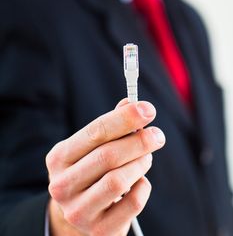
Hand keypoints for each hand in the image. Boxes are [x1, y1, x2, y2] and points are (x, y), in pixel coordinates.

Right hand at [46, 98, 165, 235]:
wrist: (79, 213)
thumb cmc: (89, 172)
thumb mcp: (90, 148)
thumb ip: (110, 126)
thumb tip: (131, 103)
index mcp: (59, 157)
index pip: (95, 131)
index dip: (124, 118)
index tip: (147, 109)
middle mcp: (63, 184)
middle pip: (108, 156)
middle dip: (138, 141)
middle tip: (157, 135)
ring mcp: (79, 210)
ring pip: (119, 180)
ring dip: (140, 163)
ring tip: (146, 157)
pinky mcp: (99, 229)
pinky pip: (132, 203)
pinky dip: (143, 186)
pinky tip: (140, 181)